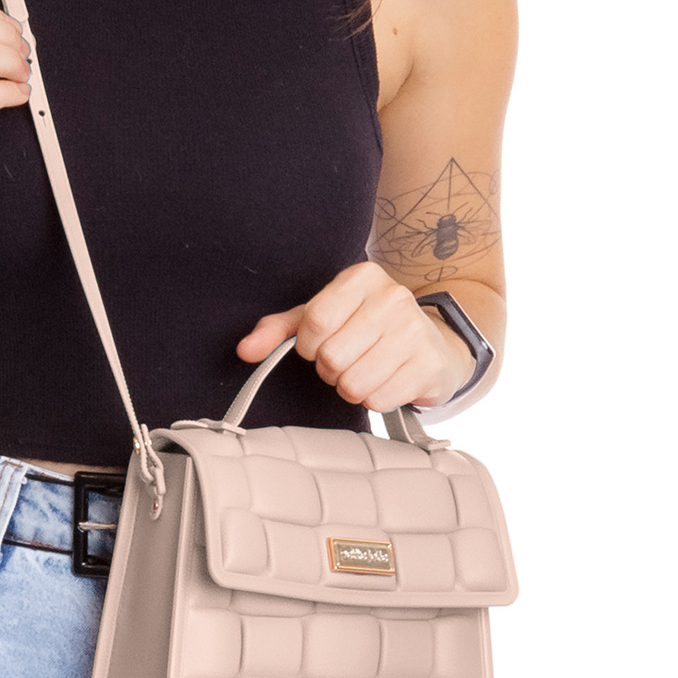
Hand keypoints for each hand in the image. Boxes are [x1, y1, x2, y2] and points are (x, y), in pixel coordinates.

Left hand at [236, 262, 475, 412]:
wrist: (433, 343)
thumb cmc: (366, 328)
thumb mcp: (321, 319)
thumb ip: (278, 331)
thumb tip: (244, 350)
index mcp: (363, 278)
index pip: (315, 321)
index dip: (308, 345)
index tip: (317, 346)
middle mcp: (394, 298)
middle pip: (332, 356)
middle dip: (330, 370)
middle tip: (345, 361)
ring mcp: (416, 331)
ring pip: (353, 383)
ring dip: (350, 387)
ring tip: (364, 371)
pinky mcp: (429, 365)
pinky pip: (378, 399)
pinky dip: (374, 399)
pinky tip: (386, 381)